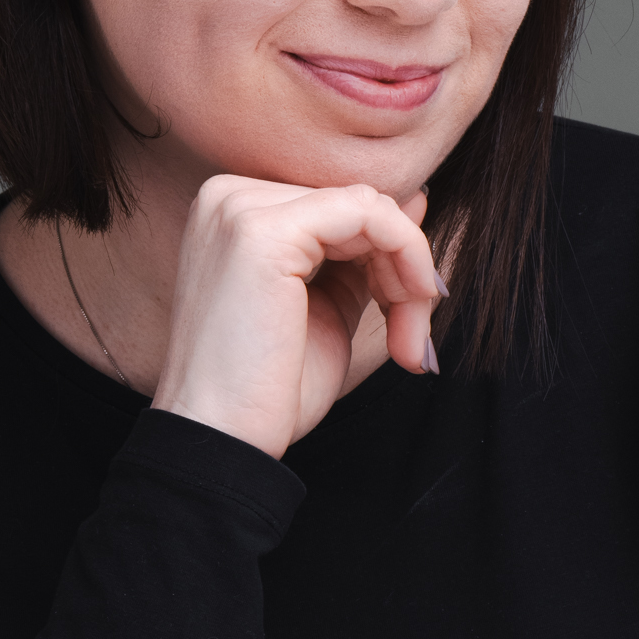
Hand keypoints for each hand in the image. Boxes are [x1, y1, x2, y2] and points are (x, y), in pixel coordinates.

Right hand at [151, 176, 439, 458]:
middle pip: (355, 202)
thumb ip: (362, 253)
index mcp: (234, 210)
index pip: (338, 205)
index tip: (408, 319)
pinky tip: (408, 306)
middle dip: (403, 267)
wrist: (223, 442)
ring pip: (369, 205)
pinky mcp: (265, 231)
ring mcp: (240, 208)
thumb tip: (415, 199)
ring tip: (409, 337)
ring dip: (409, 271)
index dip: (388, 257)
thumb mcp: (327, 305)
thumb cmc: (268, 388)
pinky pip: (369, 212)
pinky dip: (407, 254)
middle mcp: (228, 196)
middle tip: (413, 337)